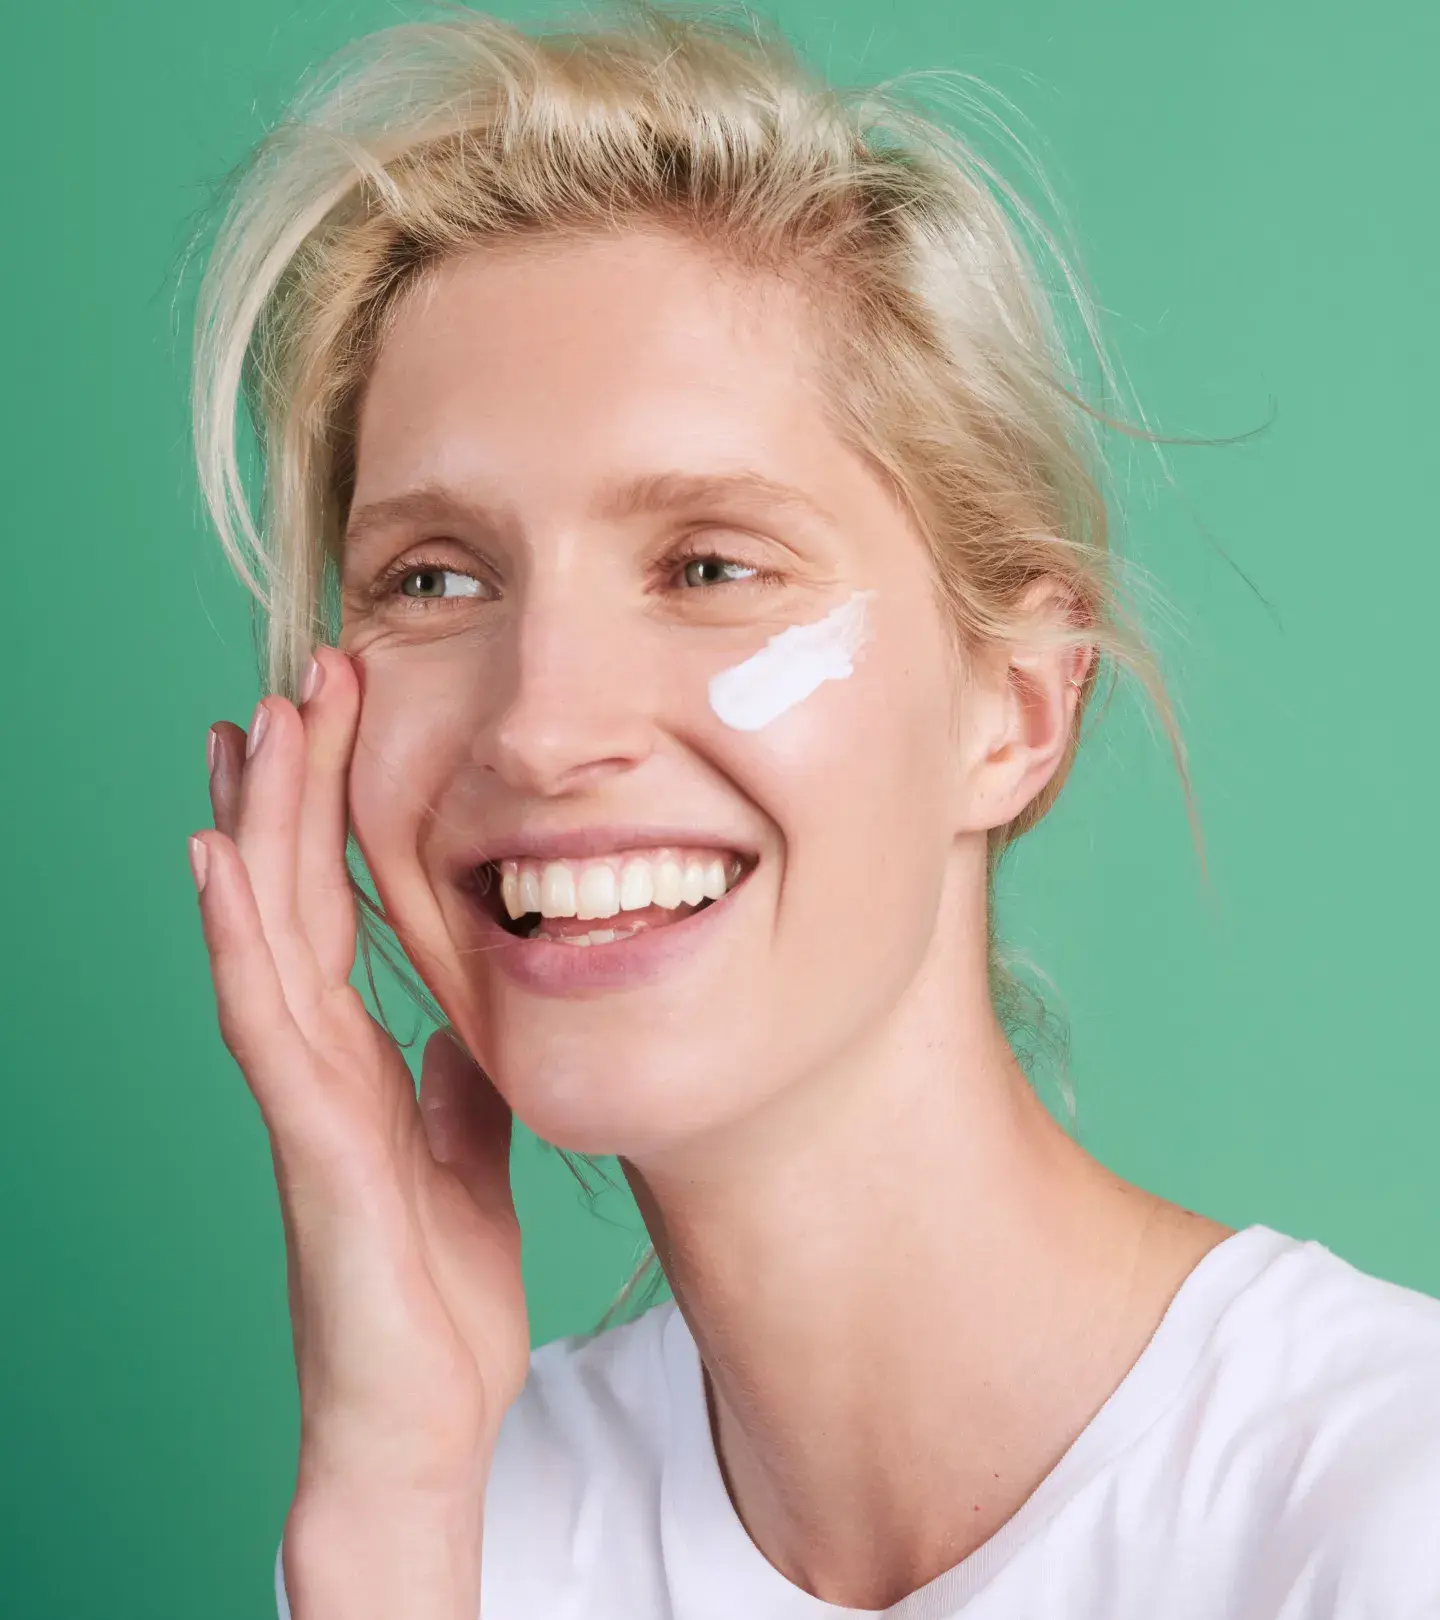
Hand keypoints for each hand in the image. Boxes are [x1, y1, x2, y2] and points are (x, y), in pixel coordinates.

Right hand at [189, 646, 528, 1522]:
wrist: (423, 1407)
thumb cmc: (437, 1283)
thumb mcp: (469, 1146)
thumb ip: (460, 1074)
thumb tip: (468, 1011)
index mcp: (359, 1052)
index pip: (336, 906)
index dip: (333, 815)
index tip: (338, 722)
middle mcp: (318, 1056)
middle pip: (295, 893)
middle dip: (297, 785)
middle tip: (304, 678)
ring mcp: (302, 1092)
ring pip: (265, 930)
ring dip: (260, 824)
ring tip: (258, 724)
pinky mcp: (307, 1138)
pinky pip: (264, 1017)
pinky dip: (238, 933)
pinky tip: (218, 858)